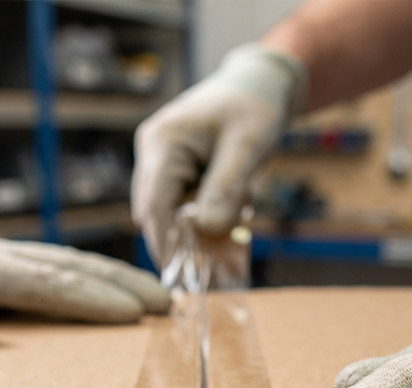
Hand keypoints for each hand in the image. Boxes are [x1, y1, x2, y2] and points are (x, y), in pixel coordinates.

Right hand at [132, 44, 306, 266]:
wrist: (258, 85)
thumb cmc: (255, 108)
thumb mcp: (247, 146)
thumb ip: (226, 187)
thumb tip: (205, 230)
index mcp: (163, 143)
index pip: (155, 205)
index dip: (166, 244)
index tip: (181, 277)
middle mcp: (152, 154)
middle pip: (156, 215)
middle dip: (179, 247)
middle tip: (205, 279)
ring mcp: (160, 164)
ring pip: (169, 216)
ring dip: (193, 238)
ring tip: (223, 261)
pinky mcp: (174, 174)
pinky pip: (182, 209)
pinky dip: (202, 226)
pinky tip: (227, 234)